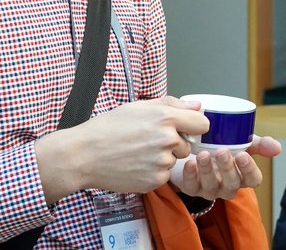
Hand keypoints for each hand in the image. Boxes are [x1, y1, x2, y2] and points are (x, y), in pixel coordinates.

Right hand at [36, 96, 209, 202]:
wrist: (84, 155)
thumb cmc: (108, 128)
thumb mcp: (139, 106)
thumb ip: (173, 104)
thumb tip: (197, 105)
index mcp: (166, 118)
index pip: (202, 124)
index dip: (194, 126)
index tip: (185, 128)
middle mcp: (167, 140)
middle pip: (188, 145)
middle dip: (174, 143)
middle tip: (148, 140)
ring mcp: (161, 163)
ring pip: (174, 160)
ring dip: (163, 158)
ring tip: (138, 152)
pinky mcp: (154, 181)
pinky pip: (164, 175)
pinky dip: (153, 172)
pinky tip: (135, 165)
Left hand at [172, 135, 281, 199]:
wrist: (195, 146)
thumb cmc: (223, 145)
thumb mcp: (243, 143)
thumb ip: (260, 144)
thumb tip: (278, 148)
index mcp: (243, 176)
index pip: (252, 180)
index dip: (249, 170)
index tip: (242, 154)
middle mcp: (228, 186)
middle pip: (232, 184)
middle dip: (227, 168)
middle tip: (222, 151)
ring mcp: (209, 190)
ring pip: (211, 187)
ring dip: (207, 170)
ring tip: (203, 154)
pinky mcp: (192, 189)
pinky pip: (191, 187)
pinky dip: (190, 175)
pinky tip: (190, 163)